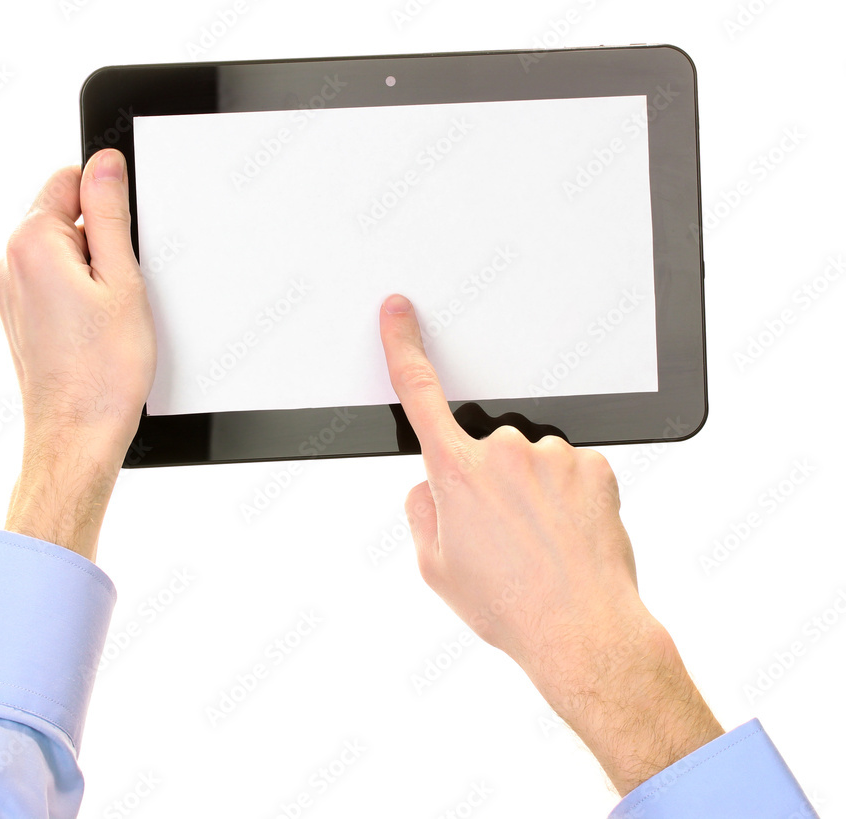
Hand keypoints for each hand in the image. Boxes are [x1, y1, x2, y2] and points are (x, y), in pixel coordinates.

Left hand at [0, 149, 155, 559]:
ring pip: (62, 252)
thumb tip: (106, 164)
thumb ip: (110, 212)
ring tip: (109, 316)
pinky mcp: (16, 314)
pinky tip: (96, 329)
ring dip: (91, 271)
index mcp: (31, 243)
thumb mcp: (123, 280)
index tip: (127, 239)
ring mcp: (9, 291)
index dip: (108, 201)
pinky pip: (52, 281)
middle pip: (65, 217)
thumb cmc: (103, 372)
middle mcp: (9, 262)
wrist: (78, 433)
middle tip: (122, 289)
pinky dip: (78, 294)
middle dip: (101, 241)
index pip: (70, 180)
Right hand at [378, 293, 722, 794]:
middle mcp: (504, 453)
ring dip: (532, 491)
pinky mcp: (594, 465)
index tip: (399, 312)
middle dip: (488, 480)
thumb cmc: (509, 605)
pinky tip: (568, 534)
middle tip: (503, 535)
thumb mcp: (436, 567)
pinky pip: (570, 470)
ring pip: (531, 461)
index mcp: (456, 472)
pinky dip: (567, 496)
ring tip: (541, 543)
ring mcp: (553, 456)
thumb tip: (432, 485)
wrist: (582, 630)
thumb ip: (422, 511)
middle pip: (485, 447)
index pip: (420, 394)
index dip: (403, 346)